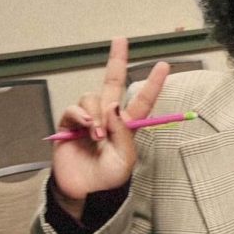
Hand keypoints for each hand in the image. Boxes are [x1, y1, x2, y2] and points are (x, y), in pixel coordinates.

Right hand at [51, 38, 168, 216]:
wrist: (84, 193)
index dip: (153, 84)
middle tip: (121, 39)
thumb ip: (123, 133)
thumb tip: (114, 108)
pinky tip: (86, 129)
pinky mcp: (68, 125)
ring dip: (97, 113)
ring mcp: (88, 119)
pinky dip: (81, 115)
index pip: (142, 100)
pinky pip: (74, 109)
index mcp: (128, 126)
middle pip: (112, 82)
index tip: (164, 65)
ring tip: (97, 135)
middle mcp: (108, 117)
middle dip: (116, 60)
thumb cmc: (108, 179)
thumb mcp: (124, 159)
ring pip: (93, 97)